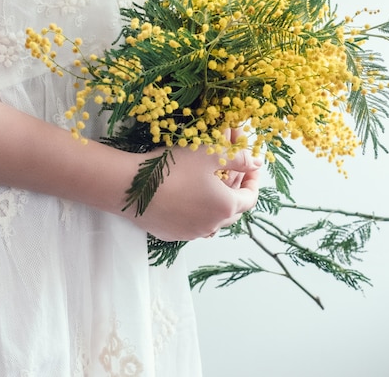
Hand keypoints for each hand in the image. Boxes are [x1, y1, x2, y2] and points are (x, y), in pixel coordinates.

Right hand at [127, 145, 260, 241]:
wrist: (130, 188)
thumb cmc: (172, 168)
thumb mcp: (210, 154)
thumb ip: (239, 158)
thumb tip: (257, 163)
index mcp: (225, 207)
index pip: (251, 197)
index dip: (253, 180)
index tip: (251, 167)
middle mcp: (211, 226)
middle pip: (233, 212)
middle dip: (236, 192)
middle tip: (232, 174)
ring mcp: (190, 233)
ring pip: (212, 220)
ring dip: (215, 204)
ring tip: (209, 186)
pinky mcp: (172, 234)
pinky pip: (192, 224)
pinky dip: (195, 211)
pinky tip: (186, 197)